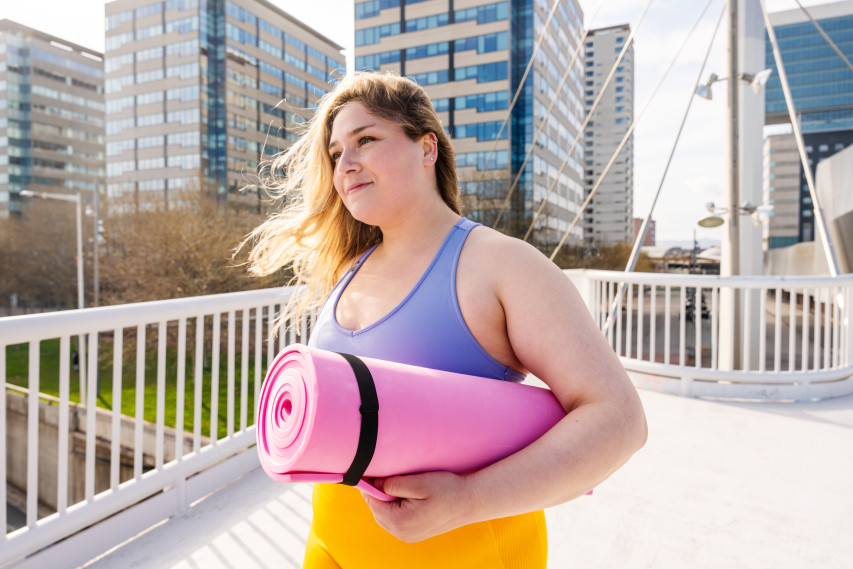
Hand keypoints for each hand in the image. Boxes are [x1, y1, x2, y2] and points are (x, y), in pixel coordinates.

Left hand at [361, 471, 476, 542]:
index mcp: (400, 521)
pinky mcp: (414, 534)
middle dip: (377, 492)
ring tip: (397, 482)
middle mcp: (401, 533)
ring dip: (386, 500)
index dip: (369, 484)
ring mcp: (408, 536)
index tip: (370, 470)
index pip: (372, 501)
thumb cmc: (448, 489)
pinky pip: (395, 520)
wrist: (471, 501)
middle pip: (376, 509)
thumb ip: (394, 484)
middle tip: (383, 473)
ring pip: (384, 515)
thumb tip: (374, 484)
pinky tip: (405, 494)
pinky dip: (394, 507)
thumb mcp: (420, 482)